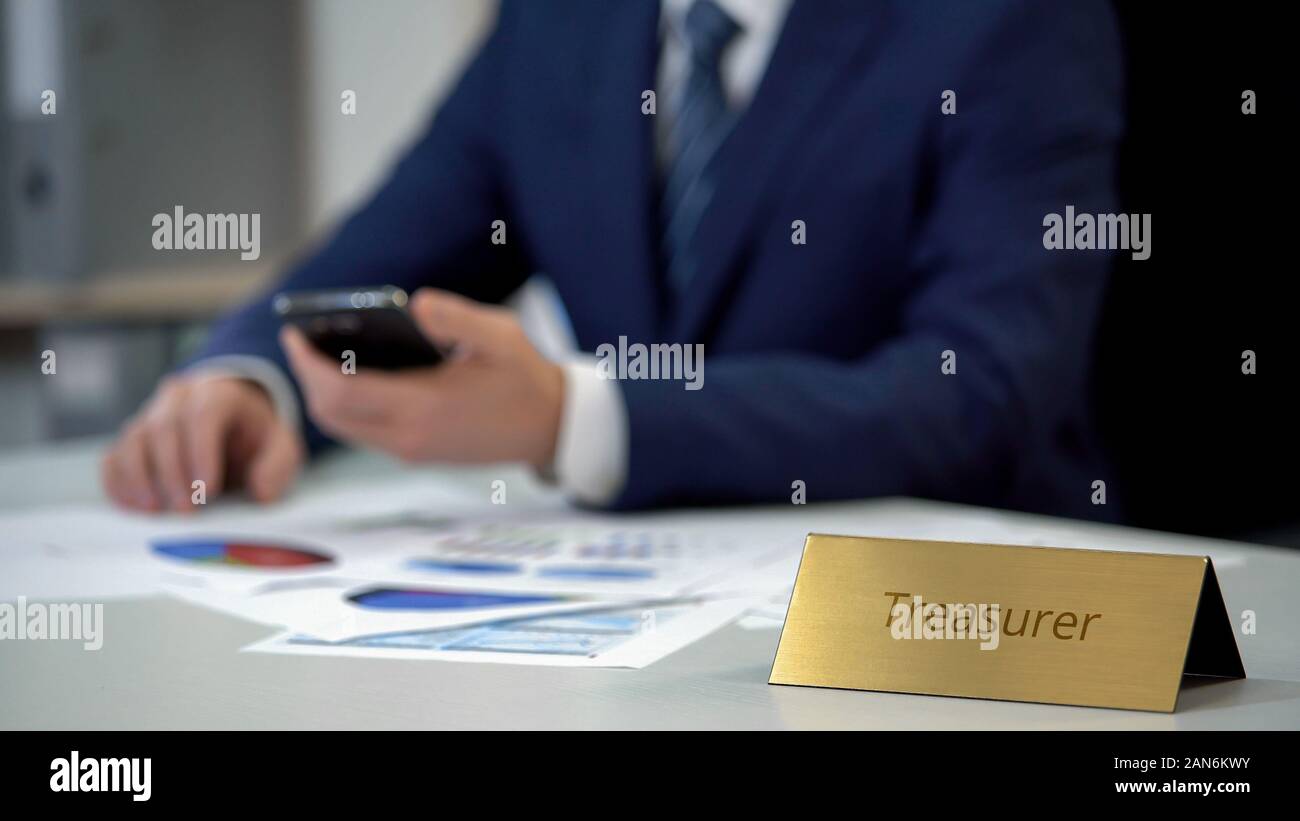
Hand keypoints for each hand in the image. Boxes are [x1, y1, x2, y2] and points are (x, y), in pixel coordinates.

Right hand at [101, 376, 304, 511]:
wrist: (233, 427)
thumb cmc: (254, 438)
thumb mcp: (280, 447)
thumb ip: (277, 465)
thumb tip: (261, 492)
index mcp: (218, 393)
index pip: (203, 414)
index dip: (201, 453)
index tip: (207, 490)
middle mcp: (177, 398)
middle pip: (163, 428)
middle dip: (173, 472)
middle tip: (186, 510)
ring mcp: (149, 416)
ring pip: (132, 440)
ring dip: (140, 478)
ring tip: (156, 511)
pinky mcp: (131, 441)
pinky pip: (114, 458)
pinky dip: (118, 483)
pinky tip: (135, 507)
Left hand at [280, 288, 563, 468]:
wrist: (552, 428)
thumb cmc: (526, 377)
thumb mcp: (501, 336)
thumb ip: (456, 318)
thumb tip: (414, 305)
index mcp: (423, 406)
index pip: (340, 391)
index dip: (307, 364)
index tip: (294, 333)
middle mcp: (409, 436)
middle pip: (330, 414)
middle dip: (306, 378)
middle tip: (301, 341)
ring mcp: (411, 449)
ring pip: (344, 427)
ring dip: (324, 394)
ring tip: (321, 354)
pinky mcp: (417, 452)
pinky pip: (364, 431)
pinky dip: (347, 405)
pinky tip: (355, 373)